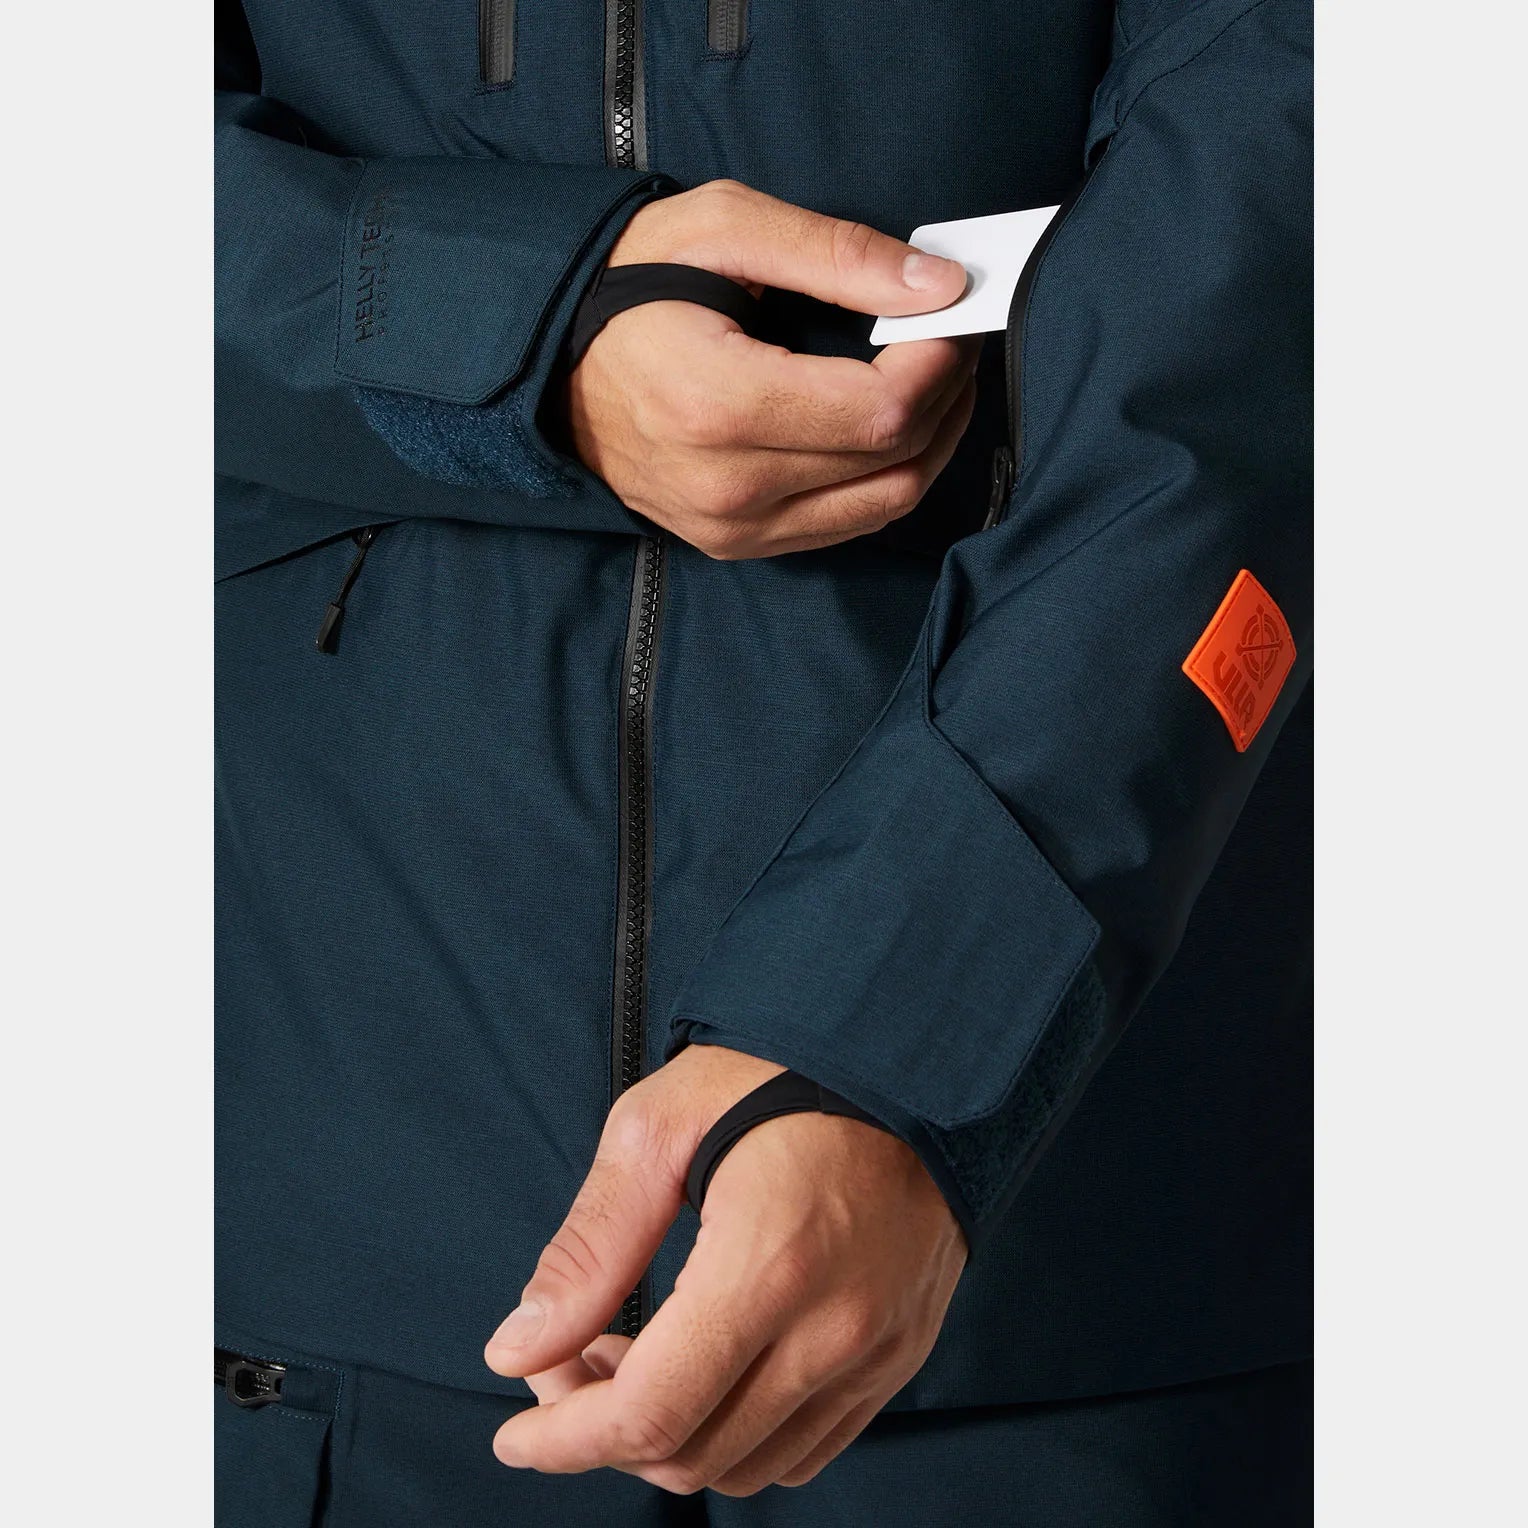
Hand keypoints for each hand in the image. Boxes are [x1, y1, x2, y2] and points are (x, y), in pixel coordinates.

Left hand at [484, 1044, 965, 1495]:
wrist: (904, 1052)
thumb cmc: (778, 1068)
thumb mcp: (659, 1127)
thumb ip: (590, 1247)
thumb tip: (520, 1347)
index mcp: (772, 1264)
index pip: (652, 1412)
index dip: (566, 1440)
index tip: (517, 1434)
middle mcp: (836, 1326)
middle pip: (692, 1454)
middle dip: (604, 1430)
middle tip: (570, 1361)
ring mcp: (878, 1348)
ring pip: (748, 1467)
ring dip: (671, 1436)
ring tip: (638, 1356)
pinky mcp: (901, 1351)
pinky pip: (808, 1448)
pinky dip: (737, 1436)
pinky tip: (707, 1369)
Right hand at [565, 179, 979, 558]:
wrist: (551, 358)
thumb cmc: (632, 281)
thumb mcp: (725, 228)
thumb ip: (836, 254)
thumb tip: (938, 287)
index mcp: (720, 406)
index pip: (882, 413)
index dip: (939, 363)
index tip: (948, 313)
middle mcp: (728, 487)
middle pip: (895, 462)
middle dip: (946, 395)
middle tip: (949, 337)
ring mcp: (731, 527)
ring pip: (883, 504)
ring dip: (929, 441)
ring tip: (931, 378)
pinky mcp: (735, 543)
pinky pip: (846, 524)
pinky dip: (885, 475)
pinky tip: (885, 423)